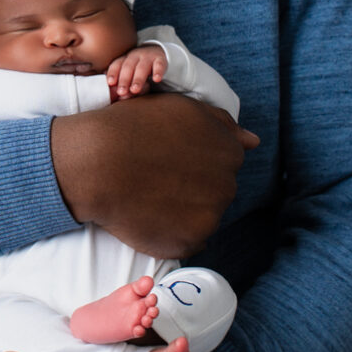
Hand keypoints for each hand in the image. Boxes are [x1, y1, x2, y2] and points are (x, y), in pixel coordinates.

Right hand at [51, 93, 258, 256]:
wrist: (97, 162)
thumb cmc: (133, 127)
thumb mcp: (180, 109)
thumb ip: (221, 123)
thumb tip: (254, 141)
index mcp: (228, 150)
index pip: (223, 160)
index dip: (193, 158)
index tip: (169, 158)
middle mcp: (227, 184)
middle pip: (216, 189)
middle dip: (192, 184)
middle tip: (156, 176)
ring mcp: (210, 216)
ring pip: (203, 216)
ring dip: (182, 209)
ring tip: (149, 194)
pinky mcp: (189, 242)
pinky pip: (187, 241)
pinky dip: (170, 232)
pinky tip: (148, 214)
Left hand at [107, 45, 167, 98]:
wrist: (156, 53)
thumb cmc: (137, 67)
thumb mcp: (129, 72)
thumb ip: (121, 83)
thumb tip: (115, 96)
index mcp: (125, 59)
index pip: (117, 64)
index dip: (113, 73)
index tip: (110, 83)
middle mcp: (135, 56)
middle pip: (128, 67)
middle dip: (124, 80)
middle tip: (121, 92)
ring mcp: (148, 57)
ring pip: (142, 68)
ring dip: (138, 79)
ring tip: (135, 90)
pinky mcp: (160, 60)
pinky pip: (159, 65)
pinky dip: (158, 72)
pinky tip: (157, 80)